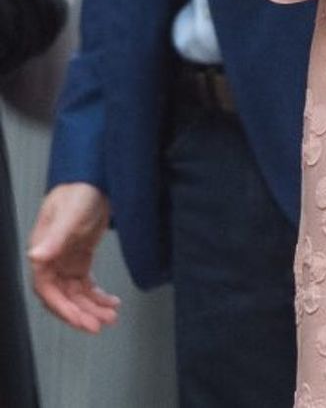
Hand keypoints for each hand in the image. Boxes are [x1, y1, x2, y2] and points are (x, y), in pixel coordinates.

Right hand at [28, 183, 118, 332]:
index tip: (79, 320)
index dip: (62, 308)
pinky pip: (86, 285)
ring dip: (92, 308)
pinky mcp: (80, 259)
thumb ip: (55, 236)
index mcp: (43, 252)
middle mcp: (52, 260)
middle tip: (99, 325)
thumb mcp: (69, 213)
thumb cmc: (78, 191)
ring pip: (76, 294)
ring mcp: (66, 261)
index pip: (46, 289)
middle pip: (62, 297)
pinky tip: (111, 302)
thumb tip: (36, 256)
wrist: (95, 178)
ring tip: (111, 317)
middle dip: (80, 313)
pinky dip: (98, 296)